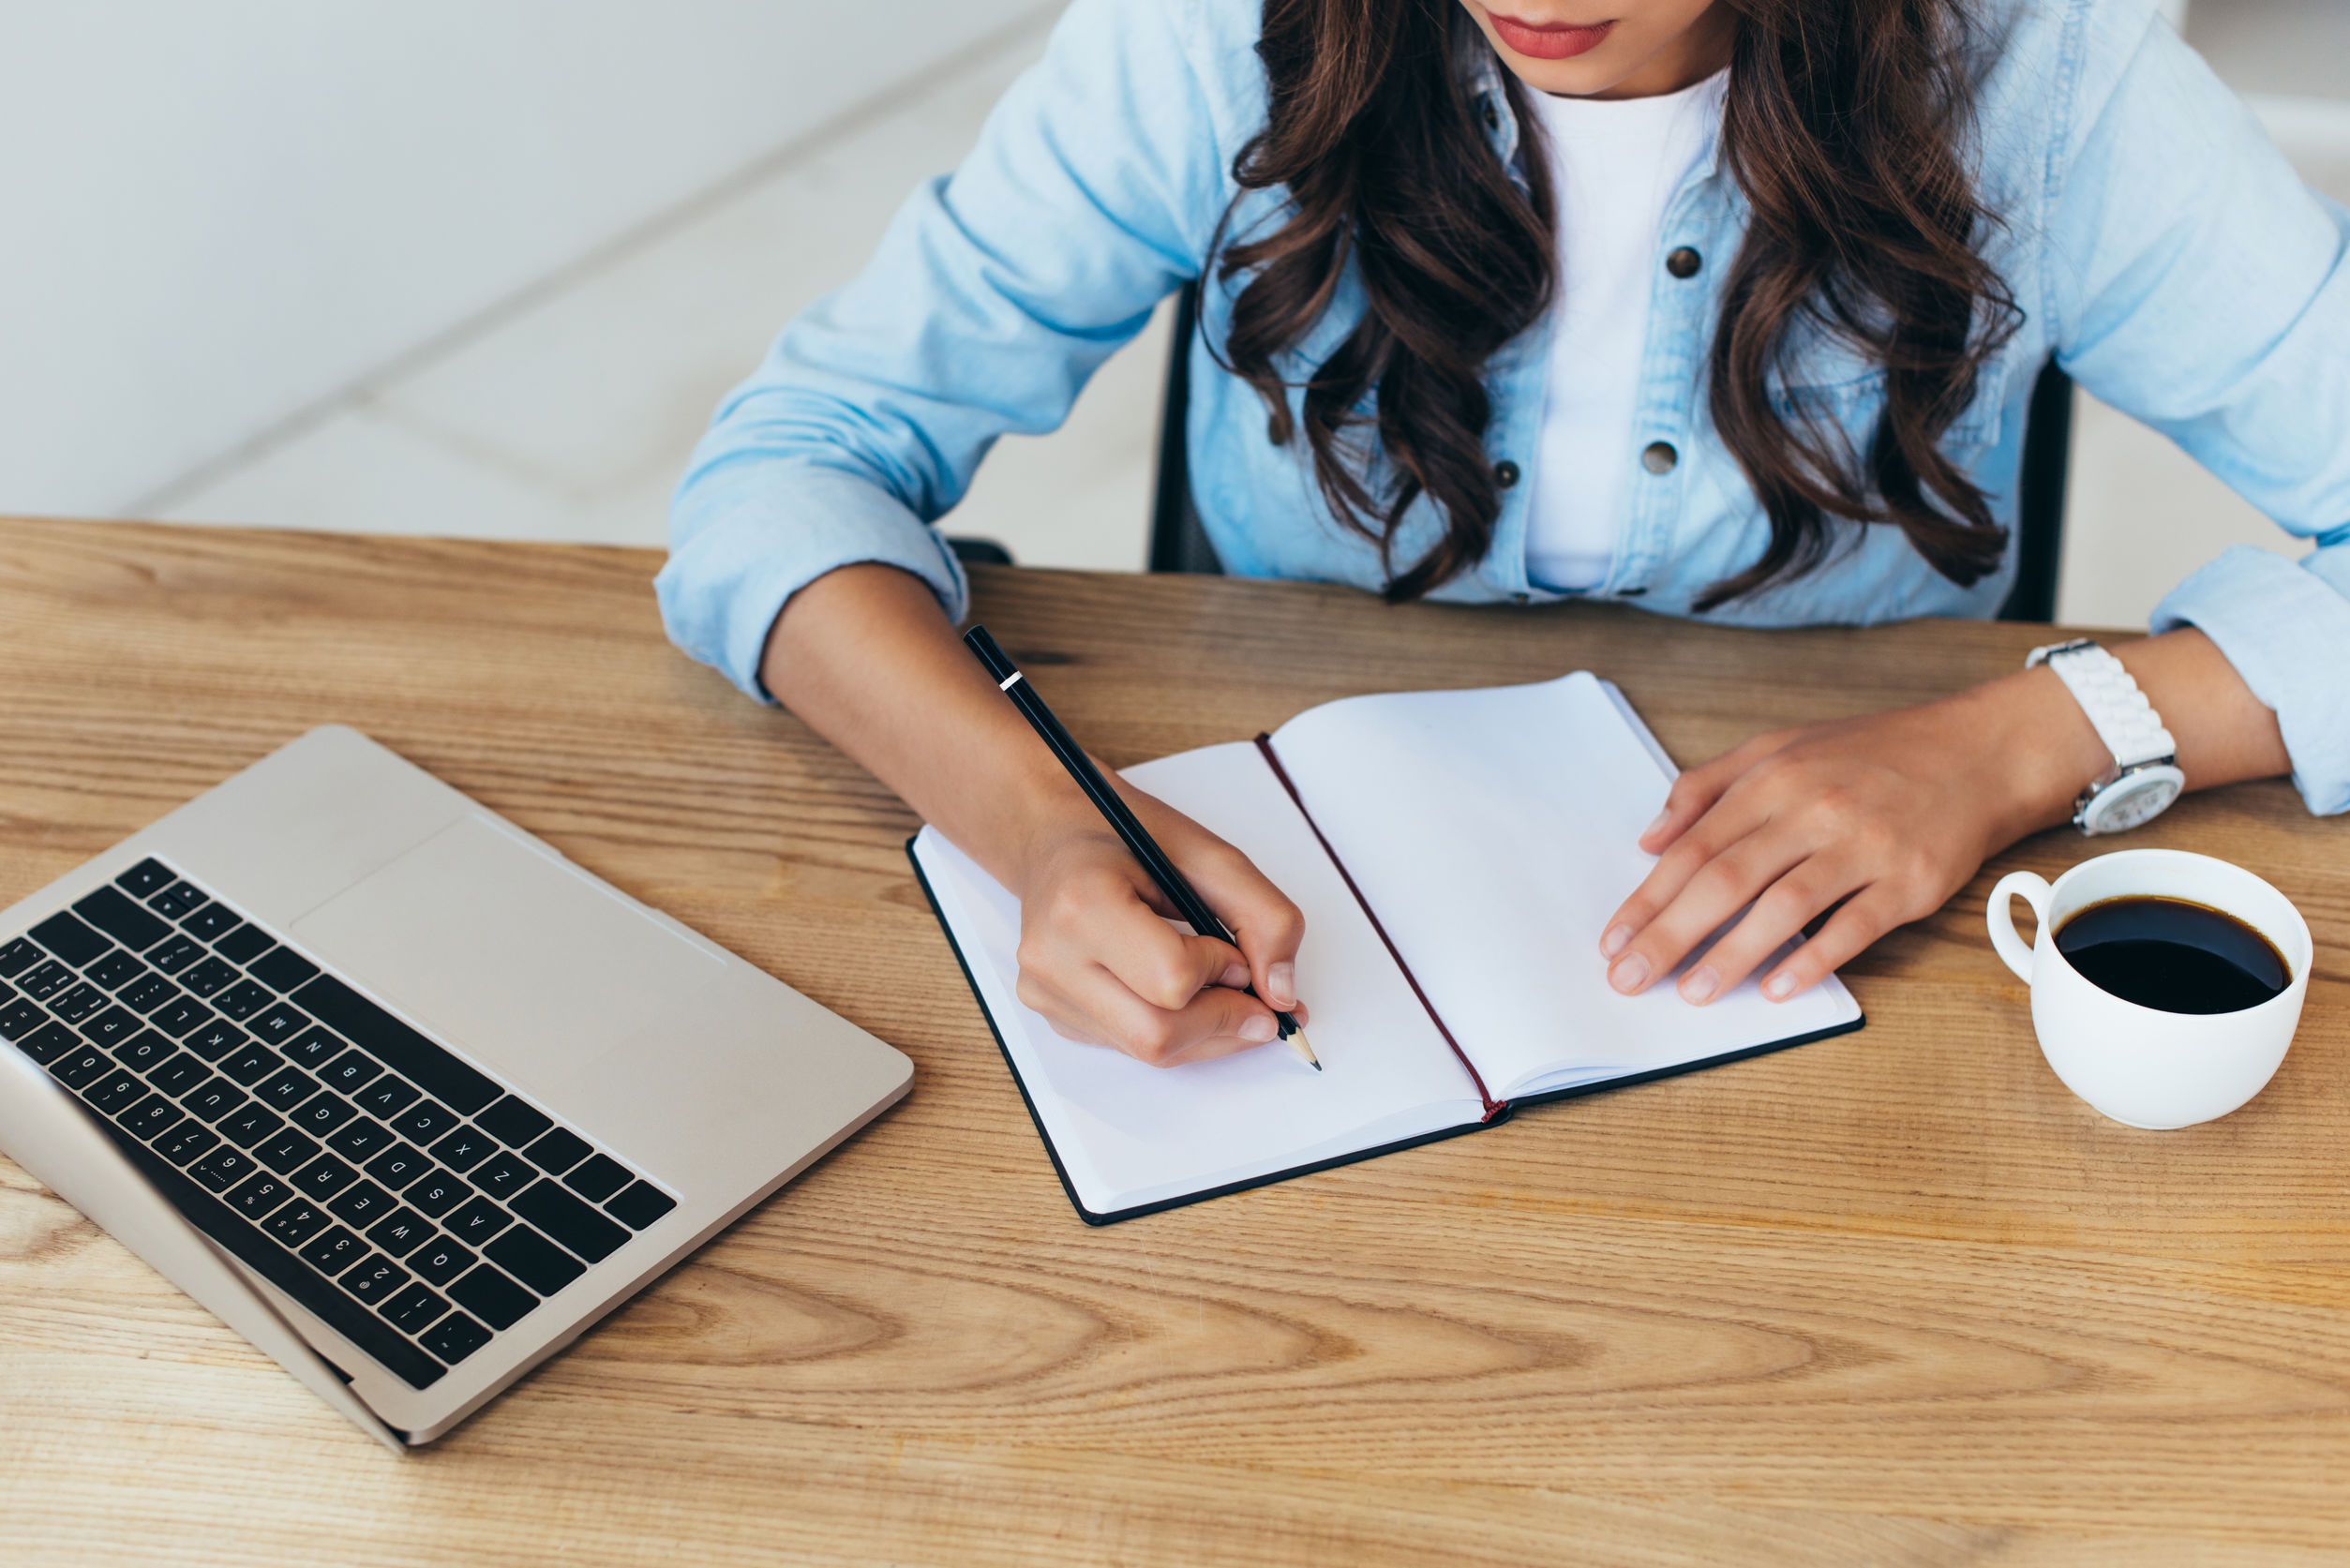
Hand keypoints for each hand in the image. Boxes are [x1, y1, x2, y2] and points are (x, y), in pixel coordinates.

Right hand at [1009, 778, 1307, 1066]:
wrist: (1050, 833)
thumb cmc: (1122, 834)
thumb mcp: (1206, 853)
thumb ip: (1262, 916)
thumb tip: (1281, 994)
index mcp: (1083, 903)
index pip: (1172, 980)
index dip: (1222, 972)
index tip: (1237, 952)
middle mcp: (1051, 957)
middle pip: (1158, 1035)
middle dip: (1224, 1021)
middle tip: (1257, 999)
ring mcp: (1045, 991)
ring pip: (1148, 1052)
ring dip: (1205, 1031)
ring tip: (1224, 992)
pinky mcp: (1051, 1012)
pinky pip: (1129, 1046)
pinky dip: (1173, 1029)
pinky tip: (1179, 993)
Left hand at [1597, 674, 2103, 1005]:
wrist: (1976, 753)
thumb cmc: (1871, 755)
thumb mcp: (1779, 748)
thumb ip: (1707, 788)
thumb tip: (1649, 837)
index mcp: (1772, 780)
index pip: (1693, 848)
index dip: (1649, 898)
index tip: (1614, 941)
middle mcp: (1813, 810)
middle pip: (1726, 880)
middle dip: (1670, 934)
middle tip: (1631, 979)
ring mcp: (1864, 847)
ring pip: (1784, 907)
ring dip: (1732, 954)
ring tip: (1692, 992)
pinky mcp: (1909, 881)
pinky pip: (1854, 926)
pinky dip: (1812, 959)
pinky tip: (1776, 988)